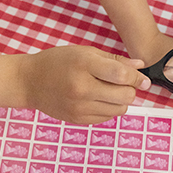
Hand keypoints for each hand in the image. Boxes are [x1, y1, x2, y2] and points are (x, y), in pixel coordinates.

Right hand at [20, 45, 149, 124]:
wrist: (29, 82)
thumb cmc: (58, 62)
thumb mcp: (84, 52)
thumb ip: (114, 60)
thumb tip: (140, 66)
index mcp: (84, 65)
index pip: (121, 75)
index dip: (137, 78)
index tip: (144, 80)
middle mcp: (81, 88)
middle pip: (125, 96)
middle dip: (131, 90)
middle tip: (124, 84)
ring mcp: (79, 107)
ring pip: (119, 109)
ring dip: (121, 101)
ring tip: (108, 90)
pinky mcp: (77, 119)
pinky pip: (107, 117)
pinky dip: (109, 109)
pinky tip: (98, 99)